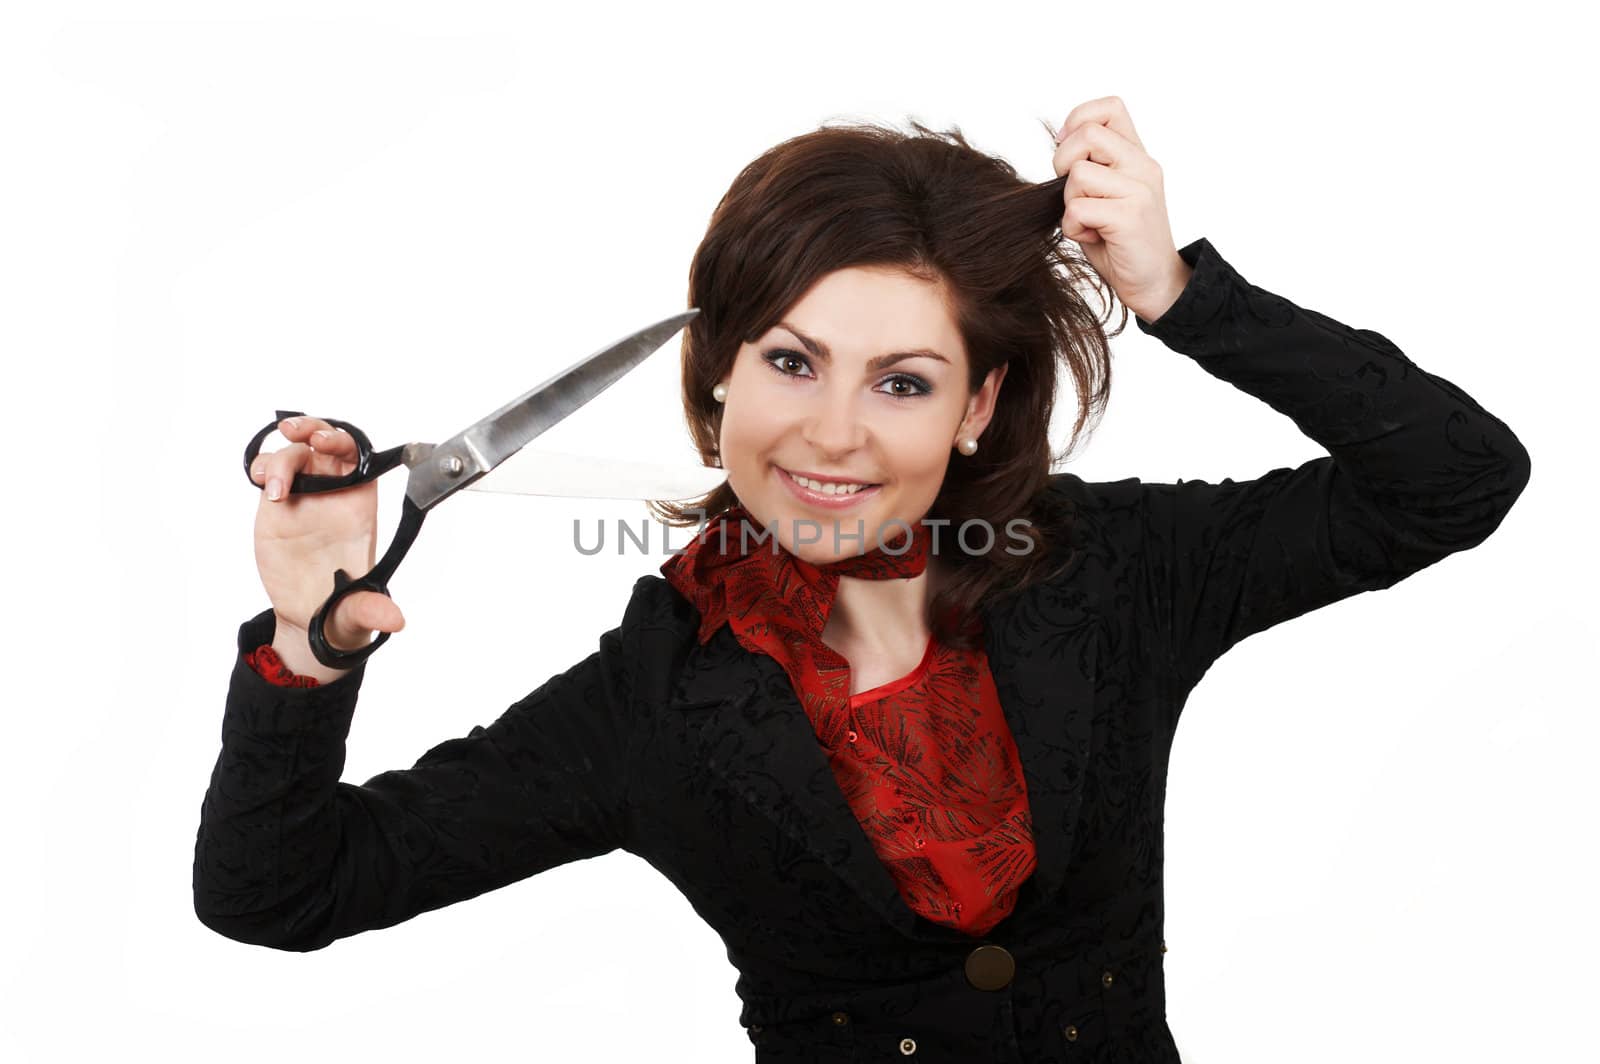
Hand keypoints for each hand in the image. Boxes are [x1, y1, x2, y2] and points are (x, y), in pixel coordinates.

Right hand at [248, 414, 405, 654]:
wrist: (308, 615)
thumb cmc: (341, 604)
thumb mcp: (357, 609)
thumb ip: (371, 610)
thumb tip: (394, 621)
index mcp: (359, 505)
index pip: (359, 459)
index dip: (344, 443)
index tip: (327, 443)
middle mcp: (332, 494)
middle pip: (326, 443)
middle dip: (312, 429)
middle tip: (294, 432)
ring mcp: (303, 495)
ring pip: (294, 454)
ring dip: (280, 458)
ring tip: (272, 486)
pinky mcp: (276, 504)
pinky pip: (270, 472)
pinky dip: (263, 469)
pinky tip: (263, 484)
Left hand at [1051, 96, 1191, 321]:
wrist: (1154, 282)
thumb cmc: (1120, 240)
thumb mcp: (1105, 193)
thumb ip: (1090, 166)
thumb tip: (1060, 144)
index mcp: (1136, 155)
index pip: (1110, 108)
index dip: (1079, 121)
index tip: (1070, 154)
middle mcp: (1143, 166)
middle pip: (1088, 134)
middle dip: (1064, 163)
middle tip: (1074, 193)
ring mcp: (1140, 190)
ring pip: (1078, 174)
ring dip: (1070, 202)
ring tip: (1088, 221)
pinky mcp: (1130, 217)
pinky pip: (1078, 208)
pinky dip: (1074, 227)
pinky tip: (1092, 237)